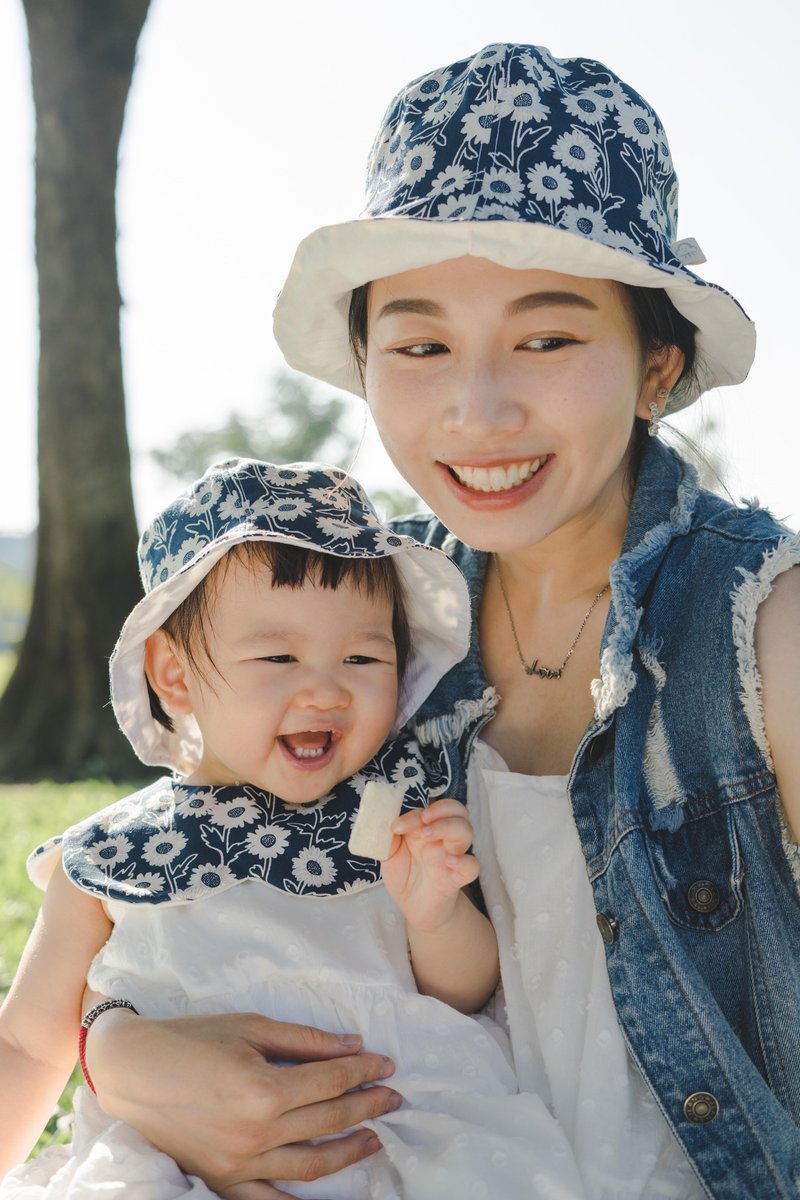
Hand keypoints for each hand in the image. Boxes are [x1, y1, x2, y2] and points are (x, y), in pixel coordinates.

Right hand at [85, 1008, 399, 1193]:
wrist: (130, 1071)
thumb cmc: (190, 1039)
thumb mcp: (250, 1027)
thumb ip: (304, 1041)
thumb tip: (352, 1046)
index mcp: (264, 1089)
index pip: (332, 1081)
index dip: (365, 1072)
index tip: (388, 1065)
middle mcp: (256, 1132)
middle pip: (329, 1121)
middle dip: (367, 1107)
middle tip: (394, 1097)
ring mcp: (239, 1164)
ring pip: (311, 1164)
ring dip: (349, 1151)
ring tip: (374, 1138)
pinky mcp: (222, 1181)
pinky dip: (299, 1199)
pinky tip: (326, 1192)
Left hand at [381, 798, 479, 931]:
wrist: (414, 909)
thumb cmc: (405, 877)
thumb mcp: (390, 856)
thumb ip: (388, 839)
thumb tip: (386, 824)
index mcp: (425, 829)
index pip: (428, 810)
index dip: (413, 815)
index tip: (395, 827)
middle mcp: (442, 839)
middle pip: (457, 811)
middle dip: (442, 808)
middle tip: (423, 819)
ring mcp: (452, 856)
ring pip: (466, 830)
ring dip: (447, 826)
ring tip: (426, 834)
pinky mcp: (457, 878)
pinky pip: (472, 866)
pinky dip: (465, 861)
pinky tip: (450, 861)